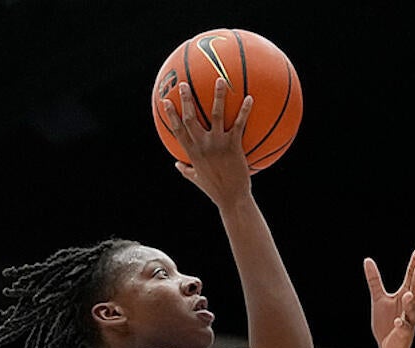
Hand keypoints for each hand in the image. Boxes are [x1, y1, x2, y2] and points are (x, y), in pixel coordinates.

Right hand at [158, 78, 253, 205]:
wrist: (232, 199)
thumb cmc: (215, 190)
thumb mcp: (197, 180)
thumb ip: (186, 170)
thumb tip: (177, 165)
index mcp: (192, 152)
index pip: (177, 130)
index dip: (171, 115)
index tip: (165, 101)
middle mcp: (202, 146)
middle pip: (191, 118)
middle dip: (186, 100)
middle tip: (184, 83)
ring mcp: (218, 145)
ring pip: (215, 115)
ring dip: (218, 96)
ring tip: (220, 80)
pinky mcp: (234, 146)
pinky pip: (238, 124)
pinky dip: (244, 111)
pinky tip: (249, 98)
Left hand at [366, 242, 414, 347]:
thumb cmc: (387, 323)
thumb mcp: (379, 298)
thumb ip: (375, 280)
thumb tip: (368, 260)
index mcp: (407, 294)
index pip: (413, 274)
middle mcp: (411, 305)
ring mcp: (409, 319)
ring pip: (413, 308)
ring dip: (411, 302)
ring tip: (408, 294)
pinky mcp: (404, 333)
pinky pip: (403, 327)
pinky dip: (401, 323)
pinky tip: (397, 320)